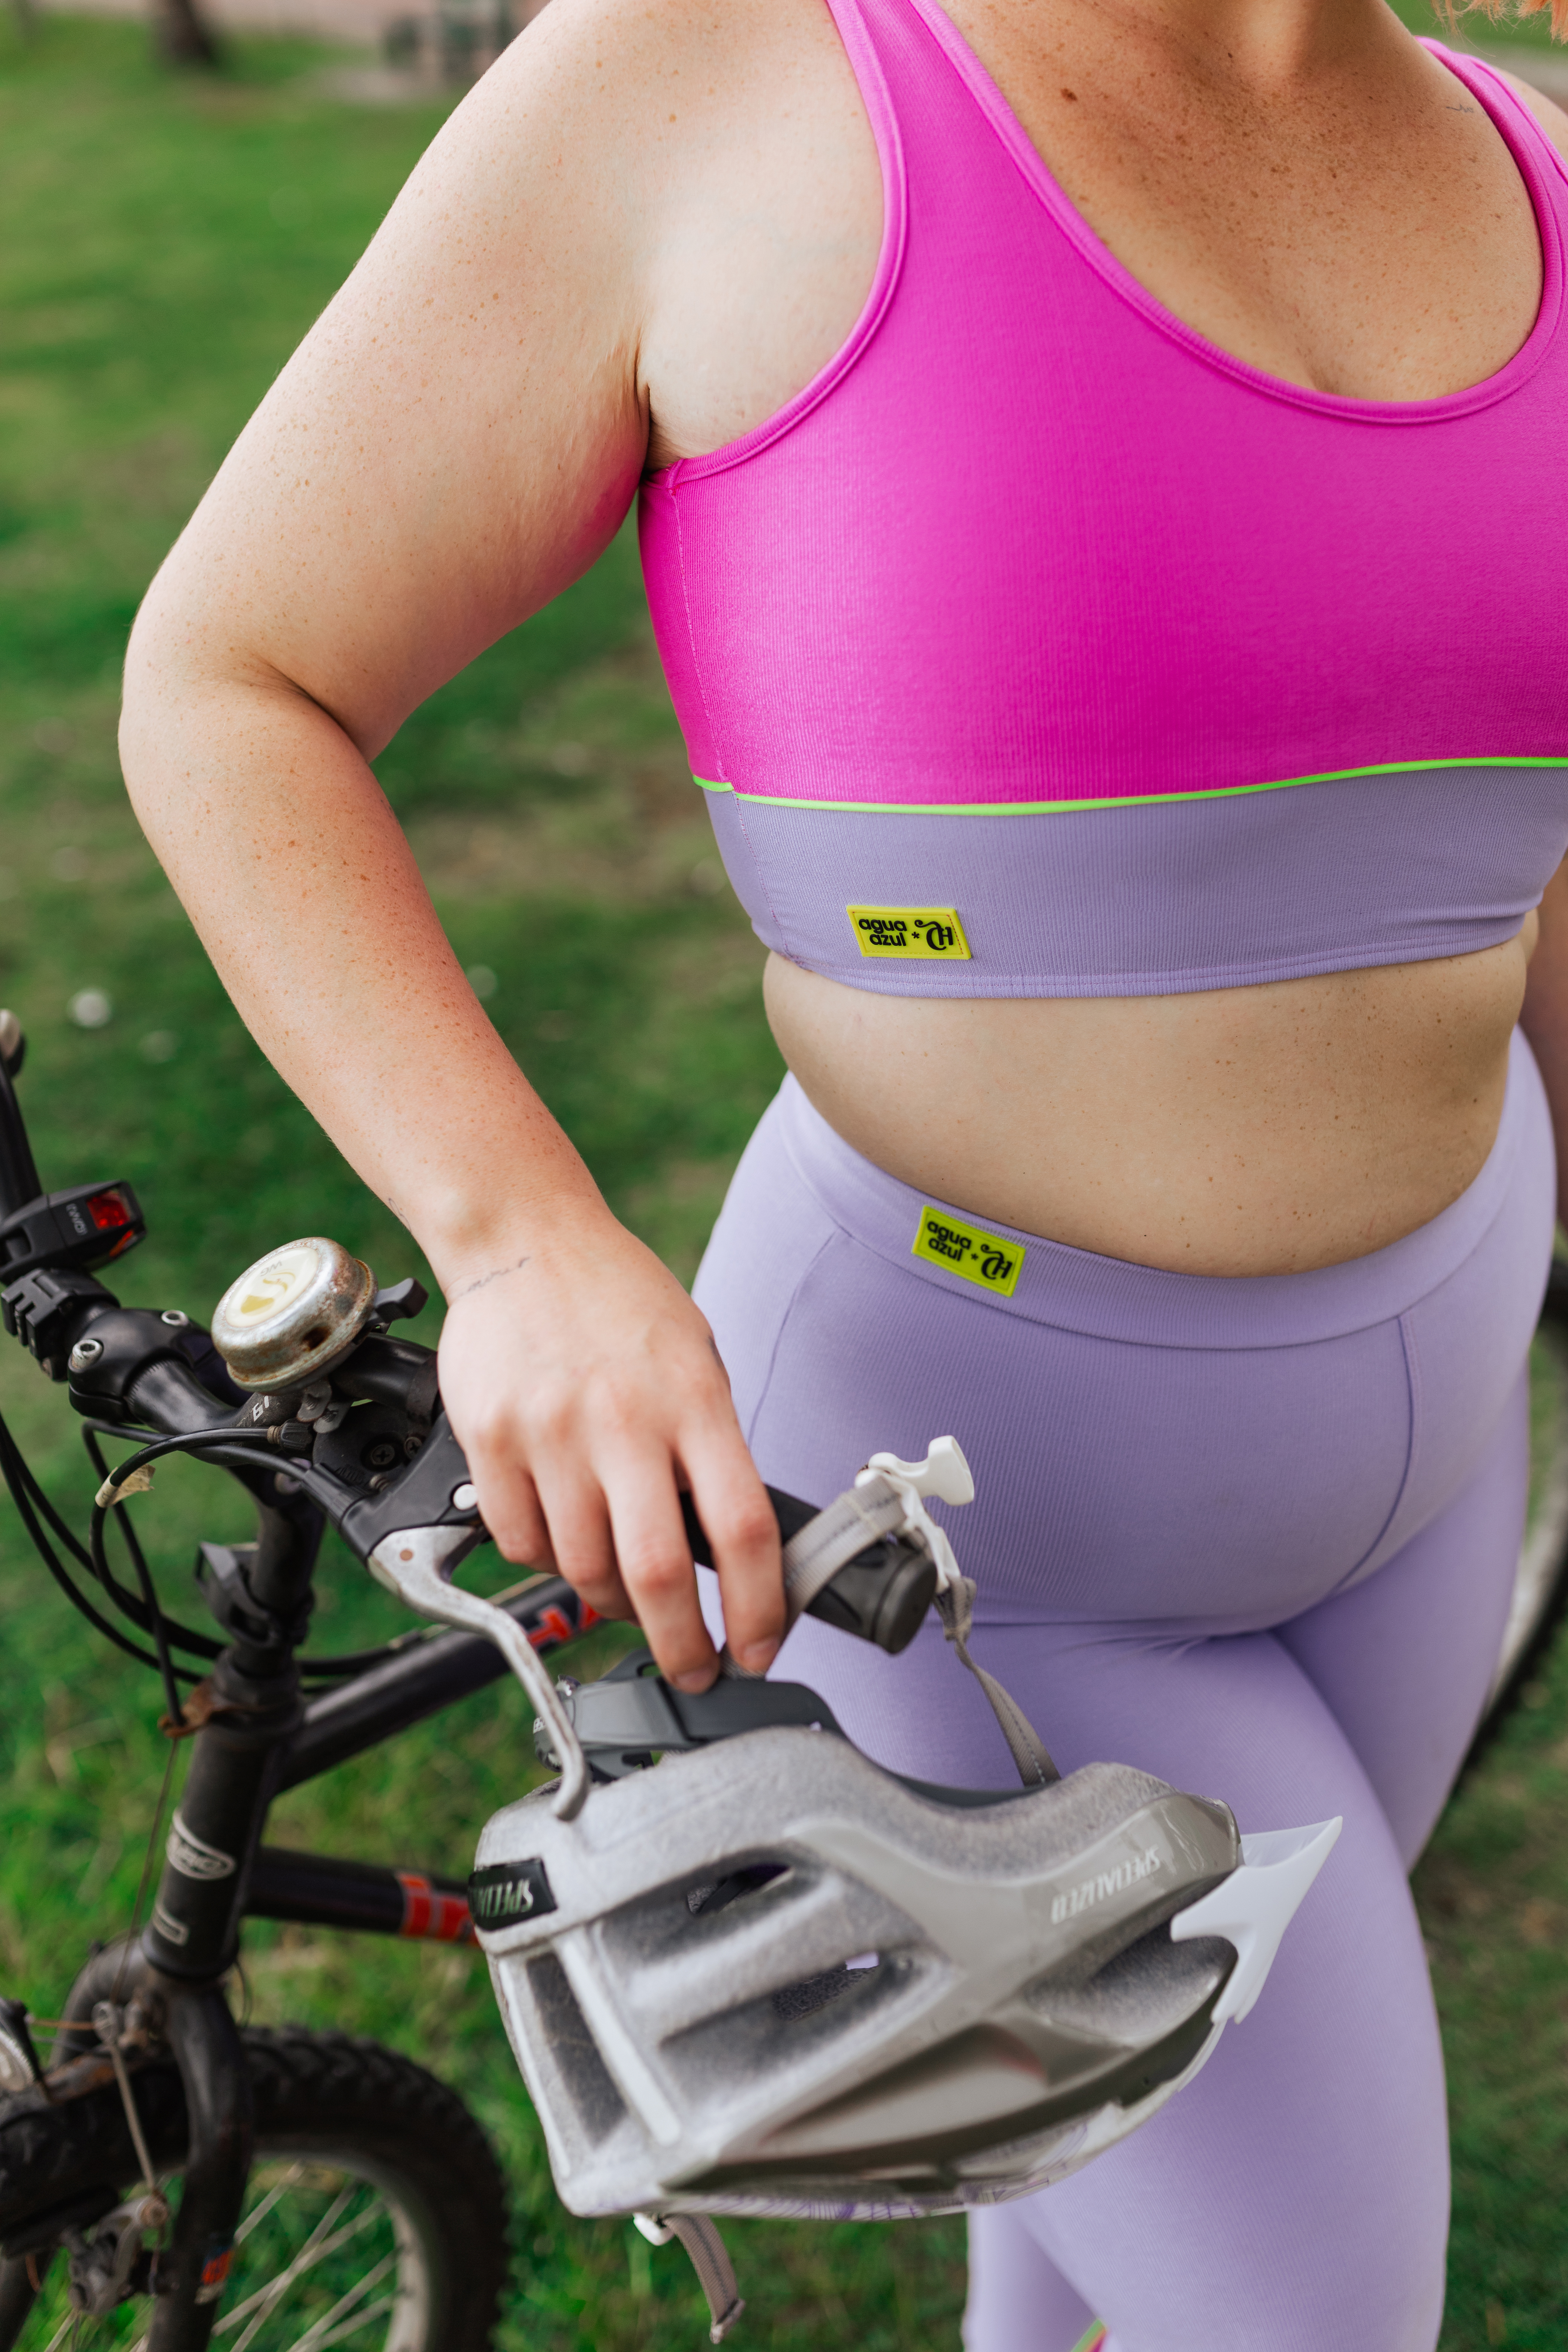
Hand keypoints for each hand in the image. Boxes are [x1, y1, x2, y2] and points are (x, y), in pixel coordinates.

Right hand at [435, 1202, 782, 1690]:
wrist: (524, 1240)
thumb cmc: (619, 1302)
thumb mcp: (696, 1361)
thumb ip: (710, 1448)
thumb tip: (726, 1549)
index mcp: (694, 1400)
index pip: (743, 1528)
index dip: (759, 1606)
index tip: (758, 1647)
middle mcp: (624, 1420)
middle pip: (656, 1571)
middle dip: (681, 1644)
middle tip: (694, 1667)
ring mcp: (551, 1432)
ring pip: (582, 1568)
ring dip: (611, 1602)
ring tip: (625, 1592)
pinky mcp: (489, 1438)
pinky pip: (520, 1540)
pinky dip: (548, 1560)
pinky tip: (564, 1538)